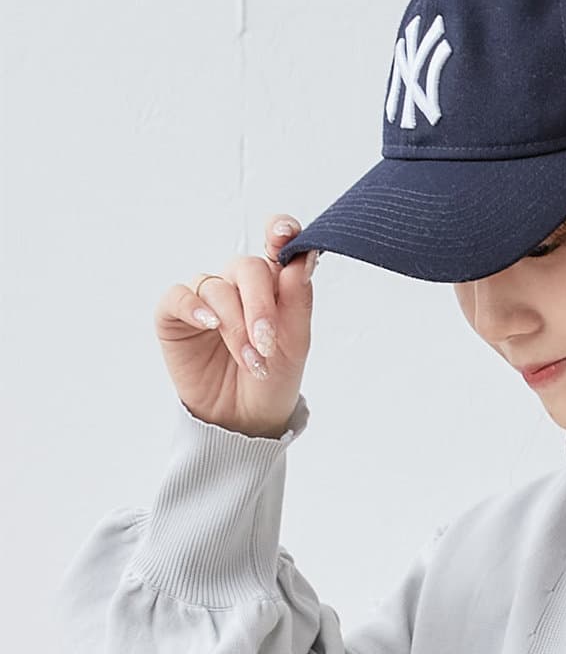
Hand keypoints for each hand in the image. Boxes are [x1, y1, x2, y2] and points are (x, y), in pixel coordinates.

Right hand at [154, 212, 316, 438]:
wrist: (244, 420)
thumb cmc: (273, 380)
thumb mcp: (295, 344)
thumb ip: (298, 299)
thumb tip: (303, 257)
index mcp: (272, 285)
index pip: (276, 245)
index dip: (280, 233)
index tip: (285, 234)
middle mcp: (237, 285)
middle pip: (247, 269)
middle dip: (260, 306)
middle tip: (267, 343)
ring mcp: (205, 297)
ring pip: (218, 288)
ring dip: (236, 326)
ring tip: (252, 361)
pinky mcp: (175, 314)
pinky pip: (179, 296)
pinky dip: (194, 307)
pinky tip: (209, 324)